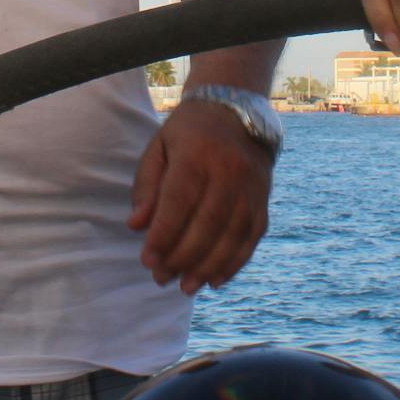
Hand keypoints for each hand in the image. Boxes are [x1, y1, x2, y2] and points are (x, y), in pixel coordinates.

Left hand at [126, 101, 272, 294]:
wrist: (235, 112)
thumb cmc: (187, 134)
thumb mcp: (158, 147)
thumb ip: (146, 186)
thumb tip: (137, 226)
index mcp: (197, 152)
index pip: (180, 200)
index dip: (163, 234)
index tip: (147, 260)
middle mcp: (229, 169)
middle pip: (208, 222)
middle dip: (183, 257)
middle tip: (161, 278)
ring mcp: (251, 186)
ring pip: (232, 235)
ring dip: (208, 267)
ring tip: (186, 287)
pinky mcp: (263, 199)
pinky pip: (252, 237)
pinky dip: (235, 263)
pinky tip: (215, 281)